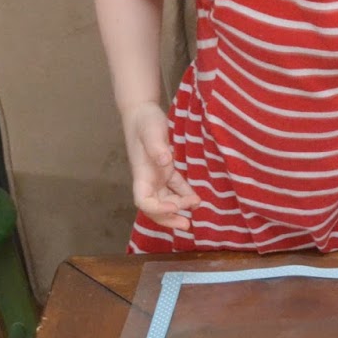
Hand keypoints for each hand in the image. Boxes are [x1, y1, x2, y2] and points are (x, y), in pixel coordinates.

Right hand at [122, 101, 196, 228]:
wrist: (142, 112)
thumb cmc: (145, 121)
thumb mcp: (151, 130)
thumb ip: (156, 146)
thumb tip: (165, 161)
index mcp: (141, 174)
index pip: (143, 201)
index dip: (157, 209)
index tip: (175, 206)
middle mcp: (148, 179)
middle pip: (154, 207)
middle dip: (168, 218)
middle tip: (187, 225)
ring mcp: (156, 176)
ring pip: (165, 200)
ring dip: (179, 208)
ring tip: (196, 208)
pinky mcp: (166, 170)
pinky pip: (175, 188)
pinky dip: (184, 195)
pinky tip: (197, 199)